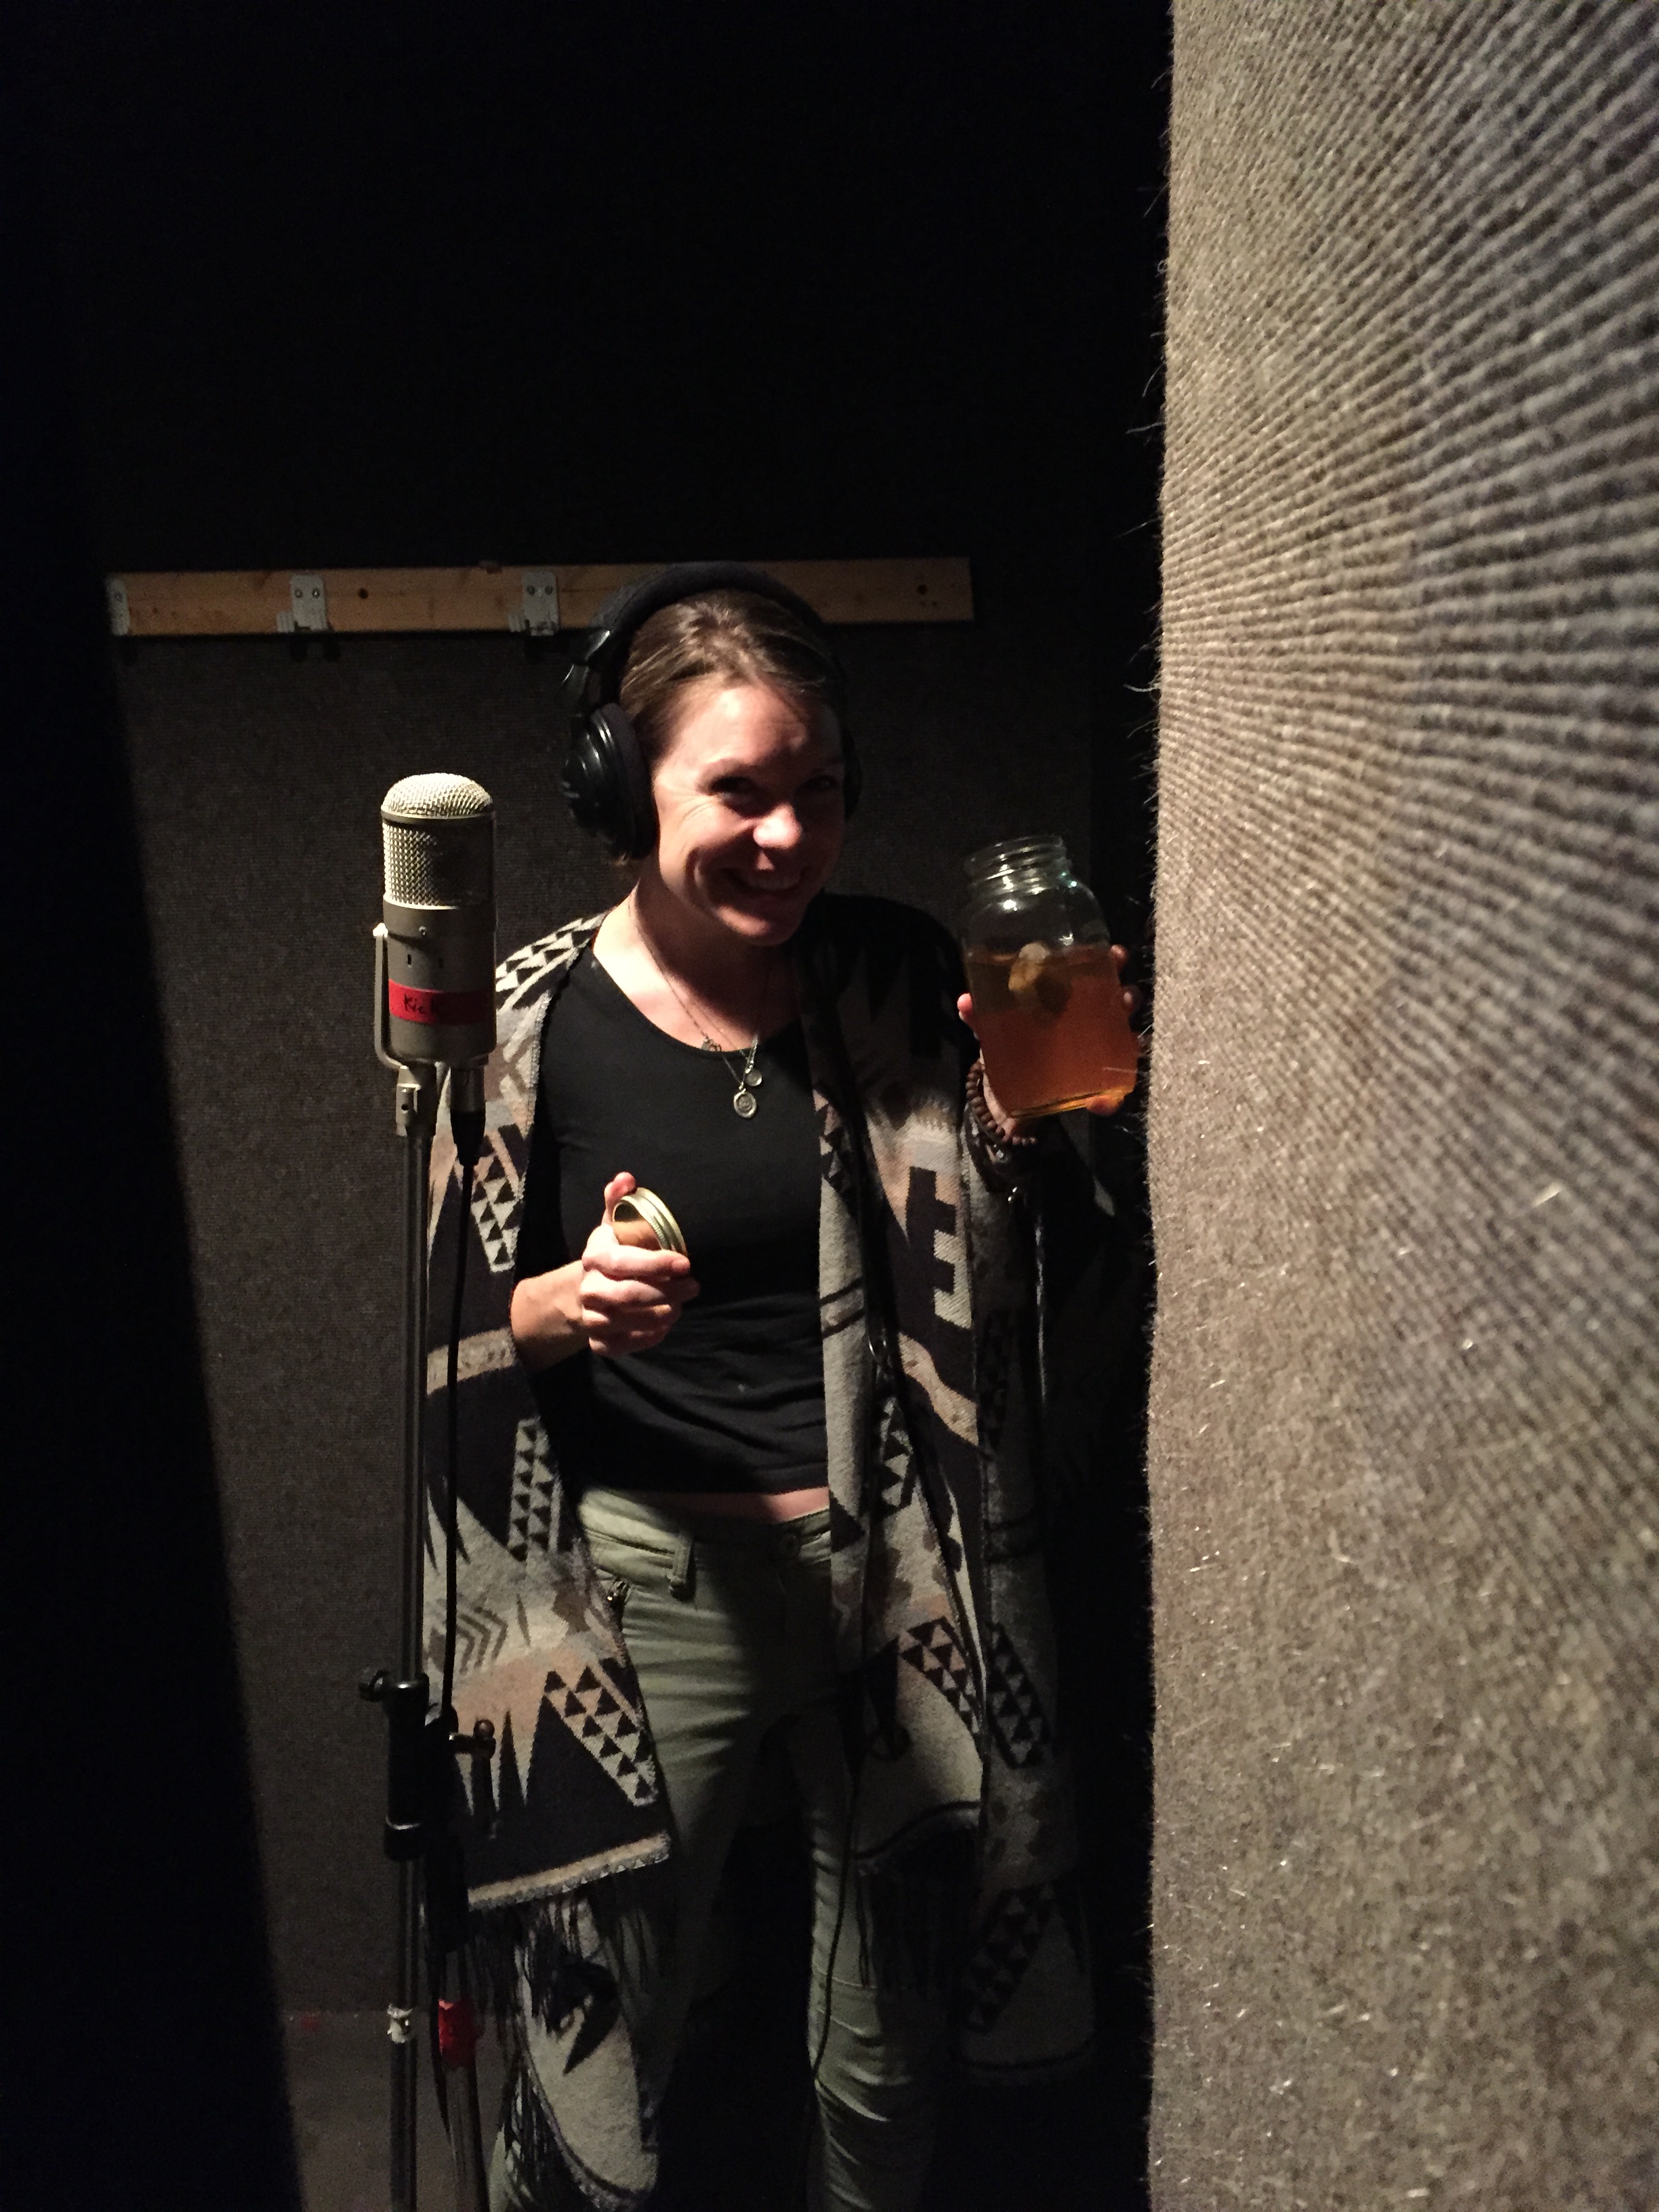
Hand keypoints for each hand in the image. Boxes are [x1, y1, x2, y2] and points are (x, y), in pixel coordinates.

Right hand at [577, 1173, 699, 1356]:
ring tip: (682, 1304)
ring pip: (629, 1322)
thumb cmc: (610, 1254)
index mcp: (594, 1258)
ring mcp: (592, 1319)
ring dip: (663, 1315)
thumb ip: (618, 1201)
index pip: (624, 1263)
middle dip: (667, 1293)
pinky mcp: (598, 1342)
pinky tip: (664, 1325)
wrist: (583, 1292)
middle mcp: (589, 1290)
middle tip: (693, 1287)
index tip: (685, 1264)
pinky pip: (625, 1345)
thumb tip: (626, 1178)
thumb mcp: (612, 1225)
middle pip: (629, 1296)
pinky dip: (648, 1337)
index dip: (655, 1265)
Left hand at [957, 945, 1139, 1132]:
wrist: (1006, 1091)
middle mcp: (1089, 1018)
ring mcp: (1096, 1049)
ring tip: (1131, 1042)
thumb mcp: (992, 1027)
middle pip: (1120, 1001)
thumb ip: (980, 1015)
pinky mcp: (1093, 1082)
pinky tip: (1101, 1104)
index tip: (1114, 955)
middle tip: (1124, 998)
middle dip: (1128, 997)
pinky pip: (1111, 1090)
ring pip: (1125, 1039)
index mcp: (1068, 995)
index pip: (1096, 970)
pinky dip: (1109, 1099)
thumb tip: (966, 1002)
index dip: (1110, 960)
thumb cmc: (1007, 1042)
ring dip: (1132, 1040)